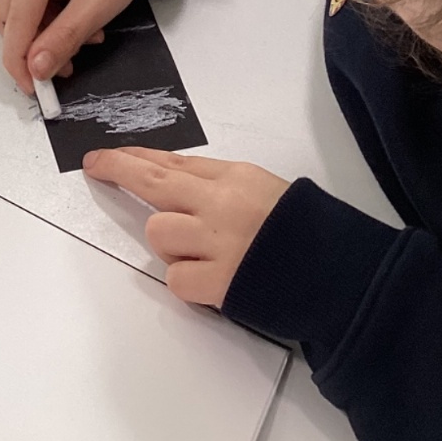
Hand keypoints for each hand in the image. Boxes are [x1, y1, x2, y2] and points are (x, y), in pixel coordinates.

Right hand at [0, 0, 162, 92]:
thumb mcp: (100, 3)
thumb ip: (64, 38)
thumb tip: (36, 70)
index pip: (16, 19)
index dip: (20, 60)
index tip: (35, 91)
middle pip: (9, 15)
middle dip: (33, 47)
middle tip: (65, 67)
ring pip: (17, 10)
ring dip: (44, 33)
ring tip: (83, 40)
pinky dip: (48, 17)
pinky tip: (76, 22)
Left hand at [84, 148, 289, 305]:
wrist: (344, 275)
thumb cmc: (307, 231)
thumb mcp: (262, 189)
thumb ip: (216, 185)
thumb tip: (170, 184)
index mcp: (235, 177)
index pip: (173, 161)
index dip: (134, 158)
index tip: (107, 157)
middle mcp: (222, 203)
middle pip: (154, 182)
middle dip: (120, 171)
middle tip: (98, 168)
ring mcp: (219, 243)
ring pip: (159, 234)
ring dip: (171, 246)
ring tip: (202, 255)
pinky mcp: (221, 283)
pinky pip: (176, 279)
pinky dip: (188, 281)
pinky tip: (212, 280)